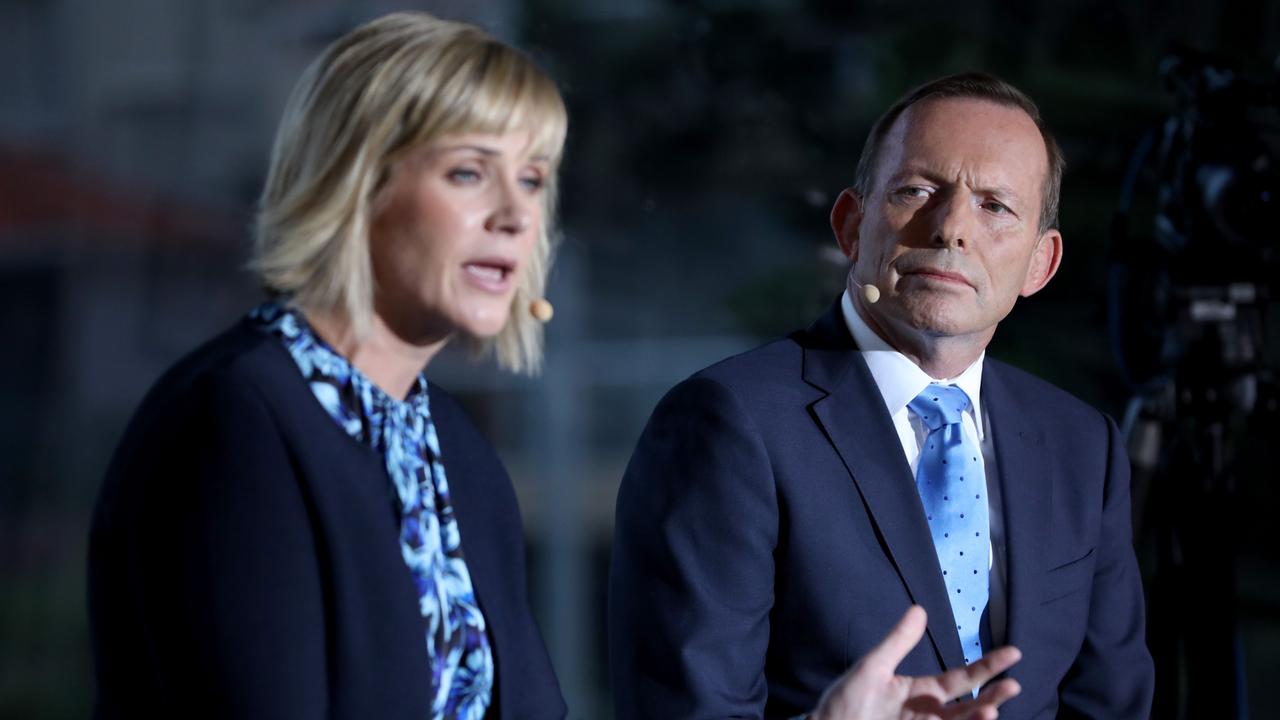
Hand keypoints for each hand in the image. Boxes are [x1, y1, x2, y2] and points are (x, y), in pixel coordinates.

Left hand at [810, 606, 1021, 719]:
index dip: (987, 666)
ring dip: (978, 718)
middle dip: (993, 695)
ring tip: (992, 712)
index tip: (1013, 652)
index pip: (962, 679)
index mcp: (921, 691)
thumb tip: (920, 608)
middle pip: (970, 705)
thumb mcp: (873, 666)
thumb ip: (898, 641)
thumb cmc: (844, 701)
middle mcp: (929, 713)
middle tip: (1013, 685)